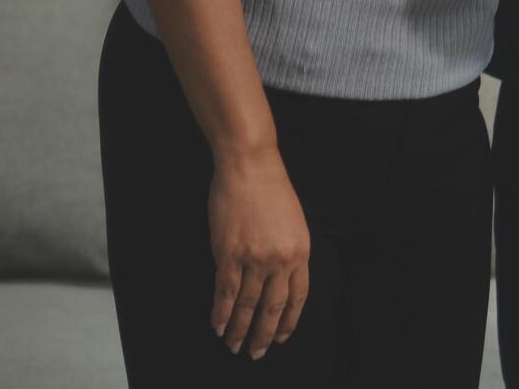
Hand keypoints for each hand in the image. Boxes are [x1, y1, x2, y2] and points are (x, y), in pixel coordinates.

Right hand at [208, 146, 310, 360]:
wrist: (249, 166)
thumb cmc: (271, 189)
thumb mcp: (293, 222)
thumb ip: (289, 251)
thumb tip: (278, 279)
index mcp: (301, 251)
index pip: (297, 297)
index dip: (288, 321)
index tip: (282, 337)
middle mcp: (281, 260)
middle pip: (273, 308)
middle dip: (264, 335)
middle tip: (256, 353)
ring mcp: (255, 259)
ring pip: (247, 306)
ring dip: (239, 330)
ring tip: (233, 345)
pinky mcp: (229, 255)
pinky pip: (225, 293)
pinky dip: (220, 313)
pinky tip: (217, 326)